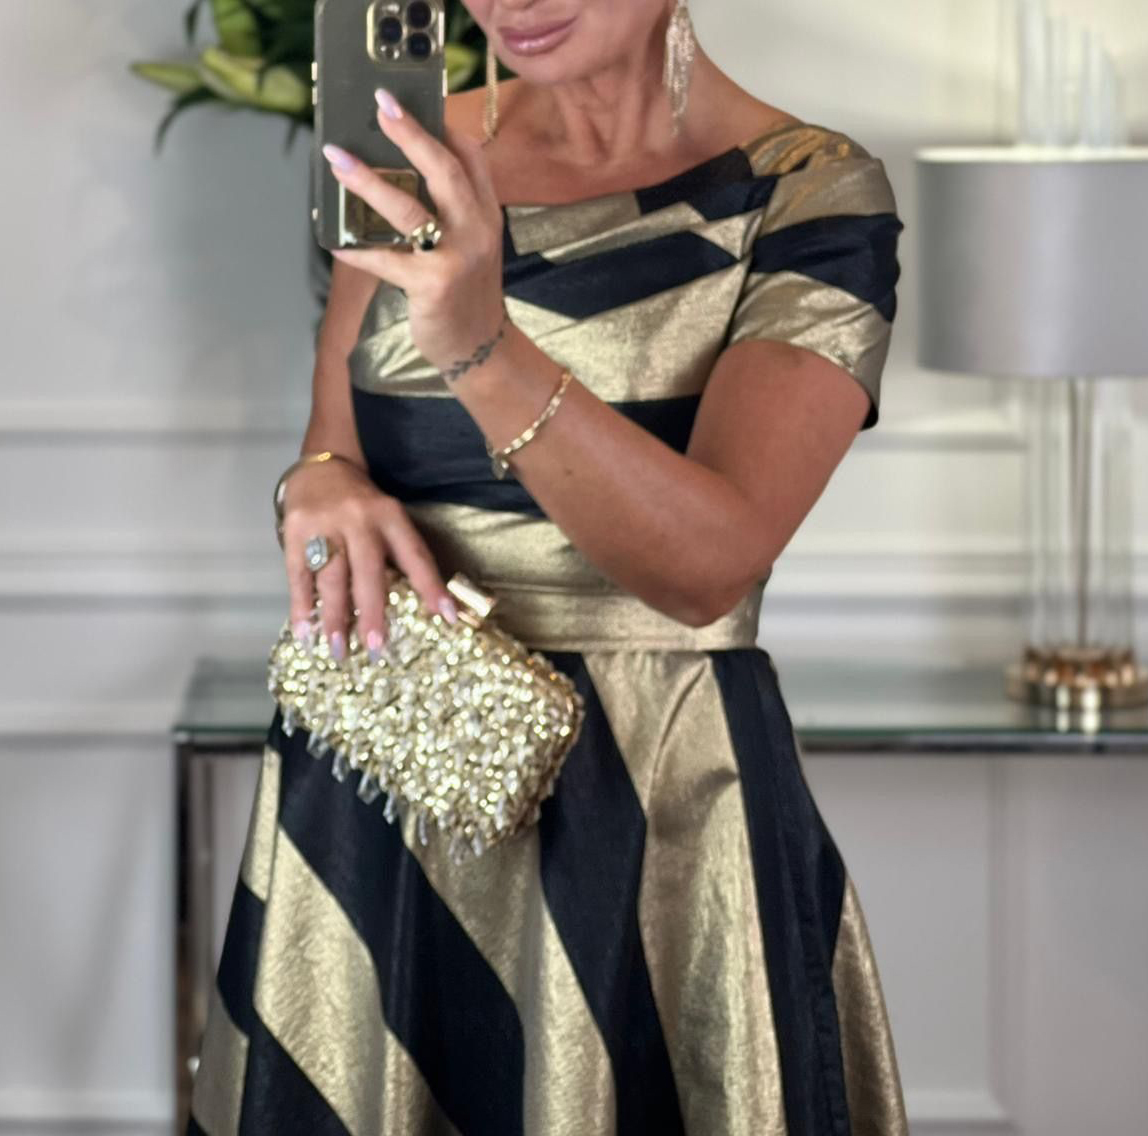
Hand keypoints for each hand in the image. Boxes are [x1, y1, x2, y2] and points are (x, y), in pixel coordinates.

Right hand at [280, 459, 458, 660]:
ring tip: (338, 650)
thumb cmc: (363, 506)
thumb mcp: (389, 519)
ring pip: (332, 578)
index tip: (447, 617)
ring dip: (334, 618)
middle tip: (377, 648)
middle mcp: (359, 520)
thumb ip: (401, 554)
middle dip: (372, 613)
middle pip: (368, 572)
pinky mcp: (295, 532)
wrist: (320, 468)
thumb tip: (425, 607)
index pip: (415, 555)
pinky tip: (305, 632)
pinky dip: (301, 606)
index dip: (432, 586)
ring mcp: (324, 526)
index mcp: (390, 516)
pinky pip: (299, 575)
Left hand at [321, 87, 506, 374]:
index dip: (442, 128)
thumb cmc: (465, 294)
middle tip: (380, 106)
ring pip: (409, 210)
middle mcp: (477, 230)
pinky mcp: (434, 285)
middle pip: (444, 170)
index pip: (471, 159)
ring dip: (368, 182)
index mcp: (487, 214)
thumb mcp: (472, 246)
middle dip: (410, 134)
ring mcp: (456, 257)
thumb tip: (398, 176)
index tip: (410, 106)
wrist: (480, 348)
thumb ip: (450, 212)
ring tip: (338, 160)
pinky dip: (358, 251)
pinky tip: (336, 243)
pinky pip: (386, 261)